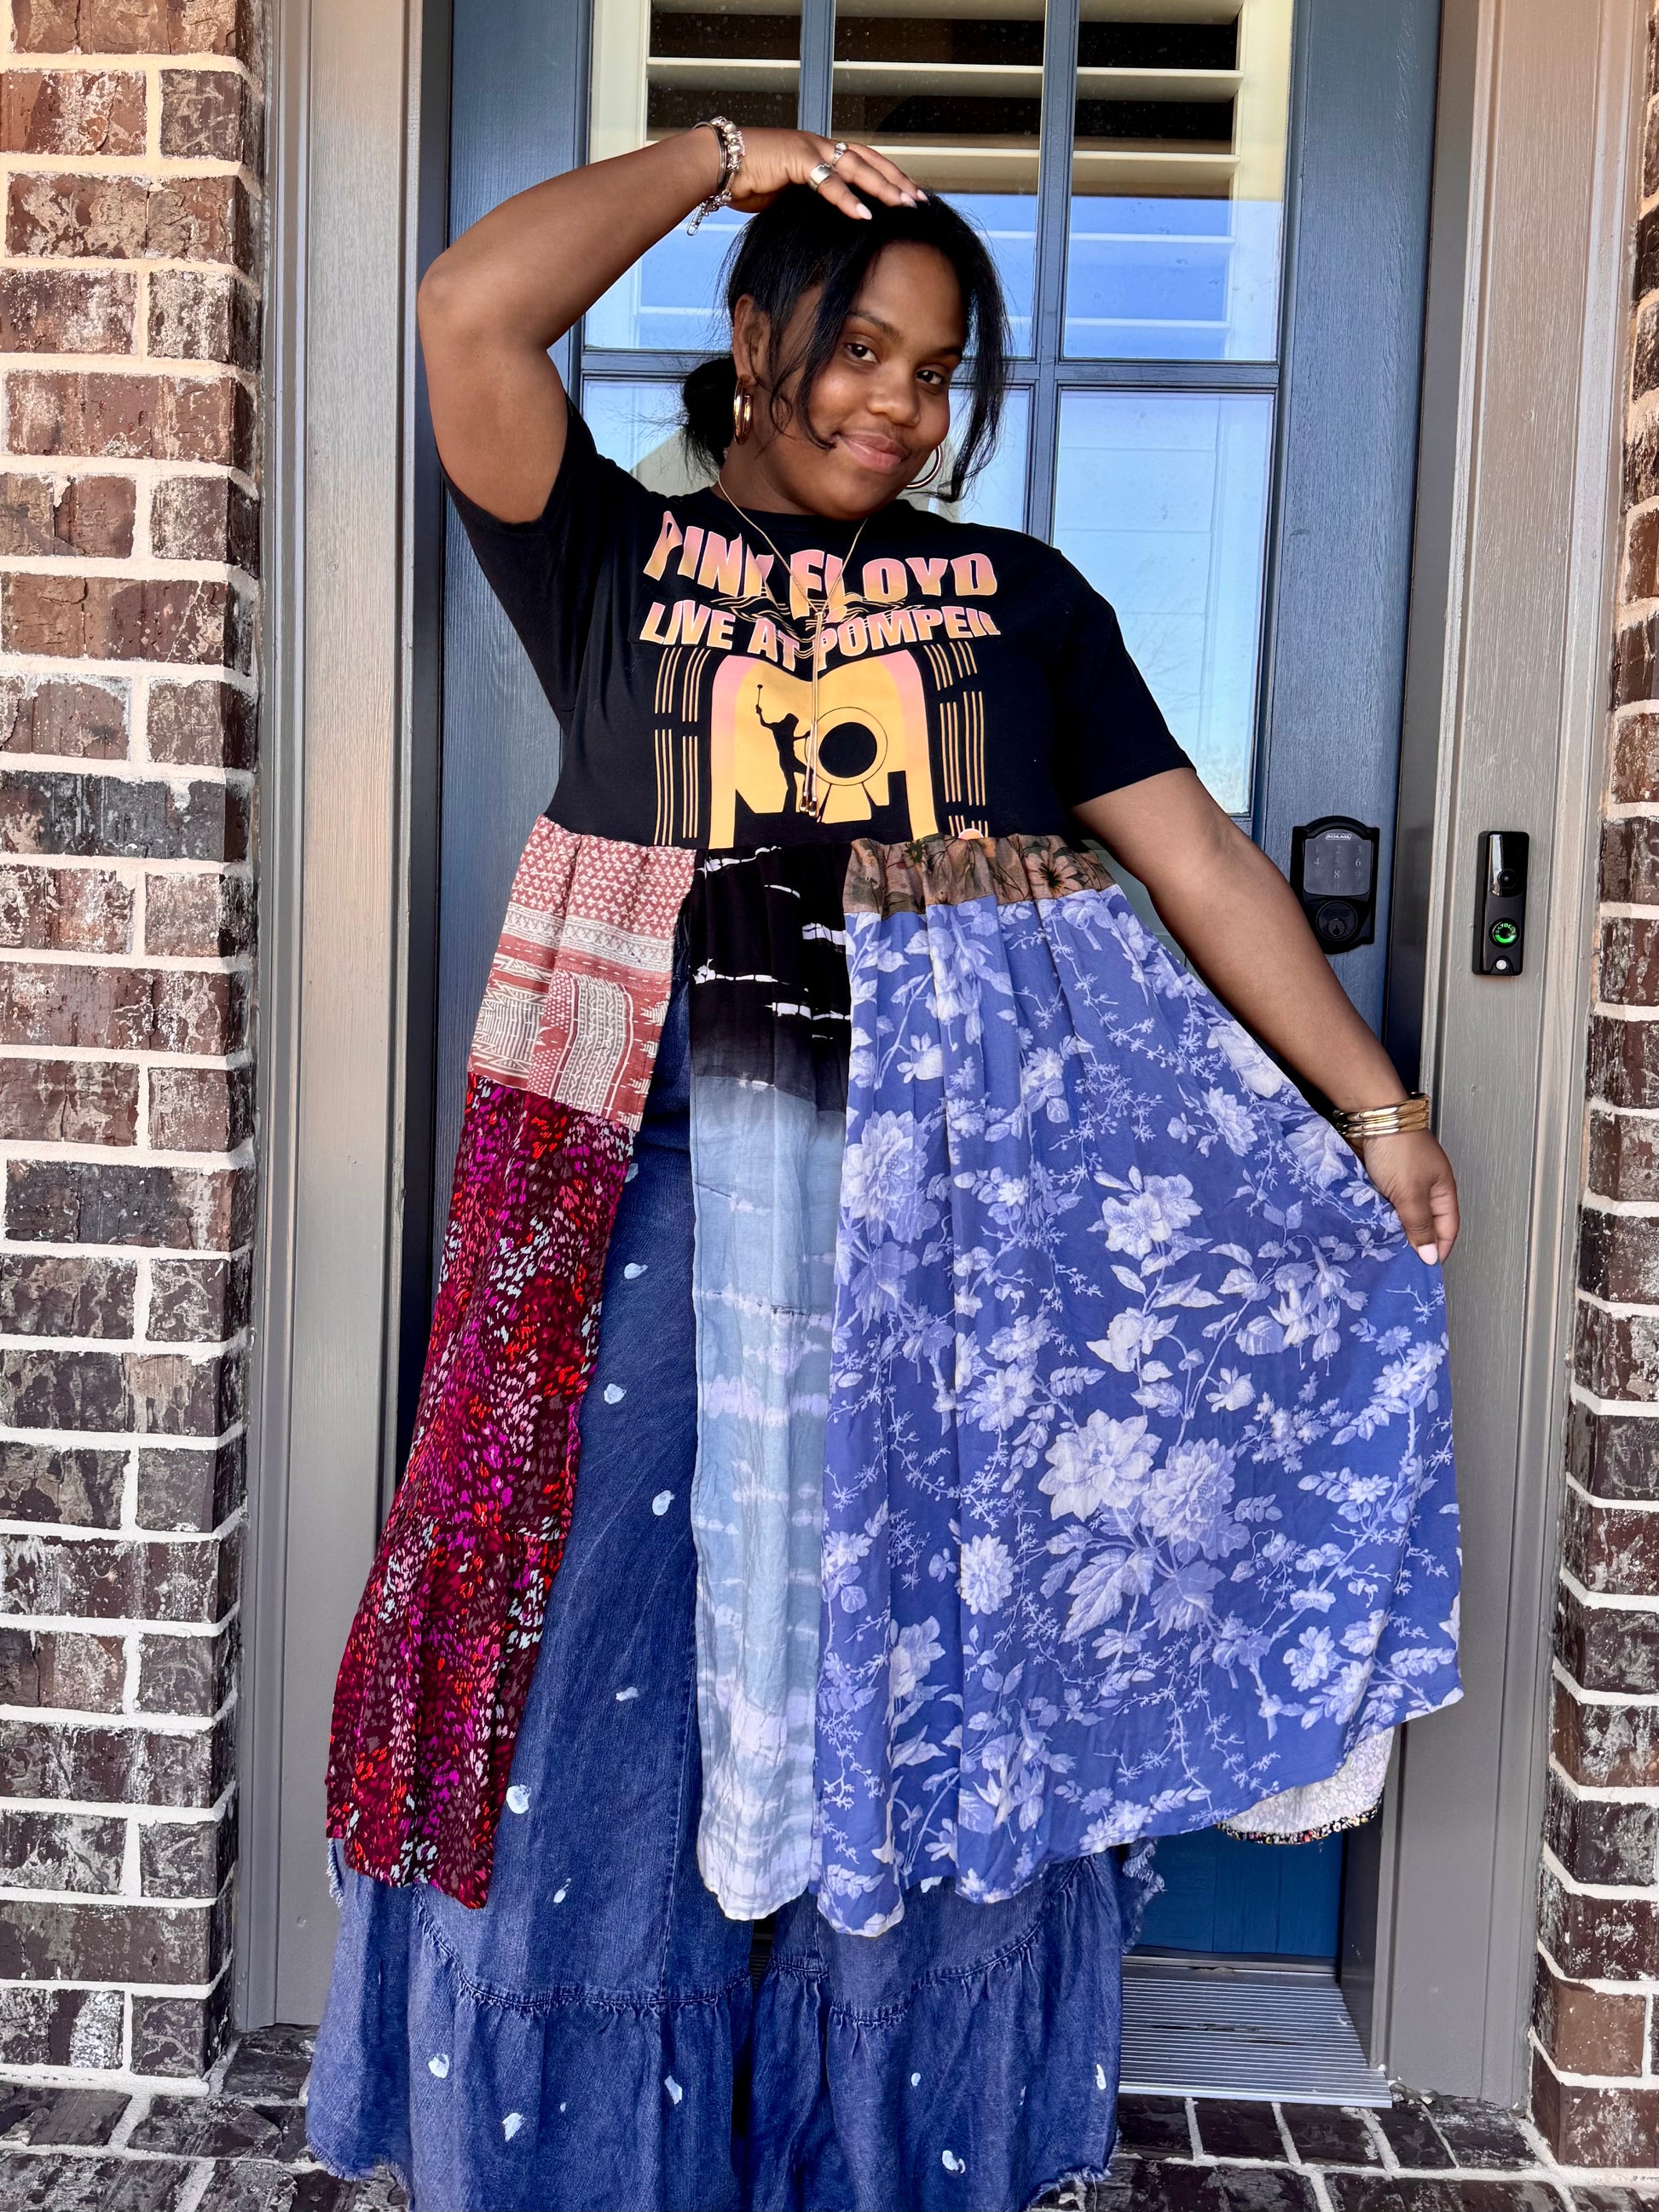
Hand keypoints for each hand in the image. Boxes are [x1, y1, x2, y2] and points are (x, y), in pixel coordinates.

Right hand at [713, 128, 925, 221]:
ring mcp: (809, 149)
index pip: (862, 161)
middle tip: (919, 200)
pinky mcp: (797, 159)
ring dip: (882, 187)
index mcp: (819, 152)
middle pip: (869, 160)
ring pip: (856, 167)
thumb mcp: (786, 195)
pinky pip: (828, 181)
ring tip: (903, 205)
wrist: (716, 165)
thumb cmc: (745, 181)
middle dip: (896, 180)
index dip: (887, 176)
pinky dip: (847, 199)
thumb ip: (808, 201)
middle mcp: (819, 145)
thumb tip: (823, 223)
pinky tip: (865, 214)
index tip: (907, 195)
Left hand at [1360, 1128, 1460, 1266]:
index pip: (1447, 1229)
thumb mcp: (1411, 1193)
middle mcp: (1425, 1186)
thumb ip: (1420, 1226)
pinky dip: (1377, 1215)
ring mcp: (1402, 1181)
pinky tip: (1368, 1225)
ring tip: (1382, 1246)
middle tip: (1399, 1261)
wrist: (1369, 1116)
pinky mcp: (1381, 1177)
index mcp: (1443, 1190)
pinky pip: (1382, 1204)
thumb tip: (1431, 1255)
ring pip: (1400, 1215)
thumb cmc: (1397, 1146)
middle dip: (1412, 1241)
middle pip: (1423, 1223)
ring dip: (1392, 1228)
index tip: (1424, 1269)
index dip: (1438, 1250)